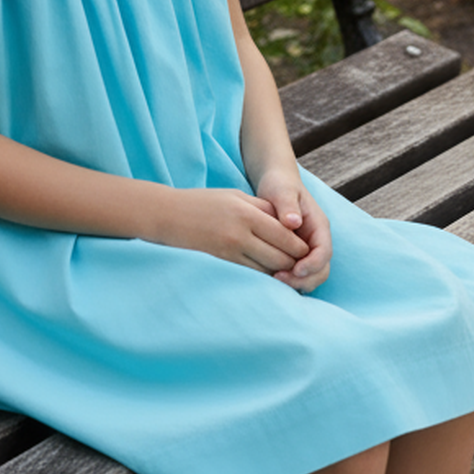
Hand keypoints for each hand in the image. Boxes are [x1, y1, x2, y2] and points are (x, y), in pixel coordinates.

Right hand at [154, 188, 310, 276]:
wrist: (168, 216)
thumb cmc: (204, 203)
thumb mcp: (236, 197)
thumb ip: (263, 209)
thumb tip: (289, 225)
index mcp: (247, 213)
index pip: (285, 236)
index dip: (300, 246)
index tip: (305, 250)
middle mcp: (240, 235)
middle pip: (280, 257)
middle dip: (294, 263)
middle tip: (301, 265)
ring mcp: (230, 253)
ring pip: (267, 270)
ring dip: (280, 273)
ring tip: (287, 272)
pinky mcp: (221, 265)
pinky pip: (250, 275)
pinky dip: (262, 277)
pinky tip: (267, 275)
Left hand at [253, 170, 332, 291]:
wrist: (274, 183)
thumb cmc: (279, 184)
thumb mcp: (282, 190)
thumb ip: (288, 205)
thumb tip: (294, 222)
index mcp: (319, 226)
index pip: (324, 252)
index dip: (312, 264)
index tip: (295, 269)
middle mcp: (317, 240)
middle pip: (321, 270)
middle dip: (304, 279)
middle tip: (279, 279)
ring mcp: (308, 249)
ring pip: (311, 276)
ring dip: (296, 282)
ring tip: (273, 280)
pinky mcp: (296, 255)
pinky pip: (298, 274)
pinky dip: (289, 280)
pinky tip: (270, 277)